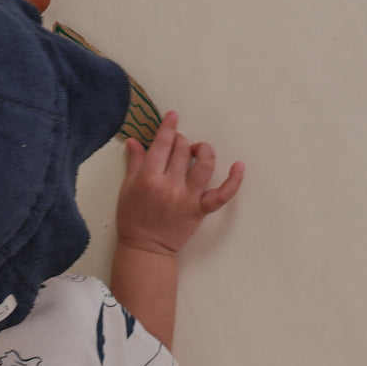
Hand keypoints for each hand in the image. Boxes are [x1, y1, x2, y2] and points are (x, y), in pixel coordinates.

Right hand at [116, 111, 243, 255]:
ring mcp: (187, 198)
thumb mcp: (127, 189)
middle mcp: (169, 186)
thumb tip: (135, 140)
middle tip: (177, 144)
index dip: (168, 127)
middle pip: (182, 150)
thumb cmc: (133, 219)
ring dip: (203, 150)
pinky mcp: (200, 210)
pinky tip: (239, 165)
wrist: (146, 249)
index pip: (162, 144)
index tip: (173, 116)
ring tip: (197, 151)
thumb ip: (134, 163)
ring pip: (204, 164)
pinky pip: (222, 194)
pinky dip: (234, 180)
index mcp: (148, 179)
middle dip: (181, 141)